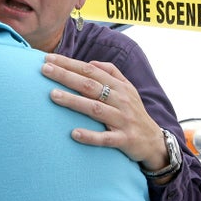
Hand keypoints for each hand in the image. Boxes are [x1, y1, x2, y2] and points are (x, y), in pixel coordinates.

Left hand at [42, 53, 170, 177]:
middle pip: (90, 86)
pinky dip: (90, 136)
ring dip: (74, 101)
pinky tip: (74, 133)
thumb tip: (90, 63)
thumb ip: (111, 72)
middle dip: (66, 76)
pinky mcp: (123, 140)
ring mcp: (122, 120)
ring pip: (95, 109)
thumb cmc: (134, 112)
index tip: (49, 58)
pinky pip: (105, 138)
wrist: (155, 142)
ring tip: (53, 95)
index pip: (90, 71)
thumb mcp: (128, 89)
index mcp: (119, 86)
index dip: (69, 63)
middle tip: (45, 70)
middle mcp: (121, 100)